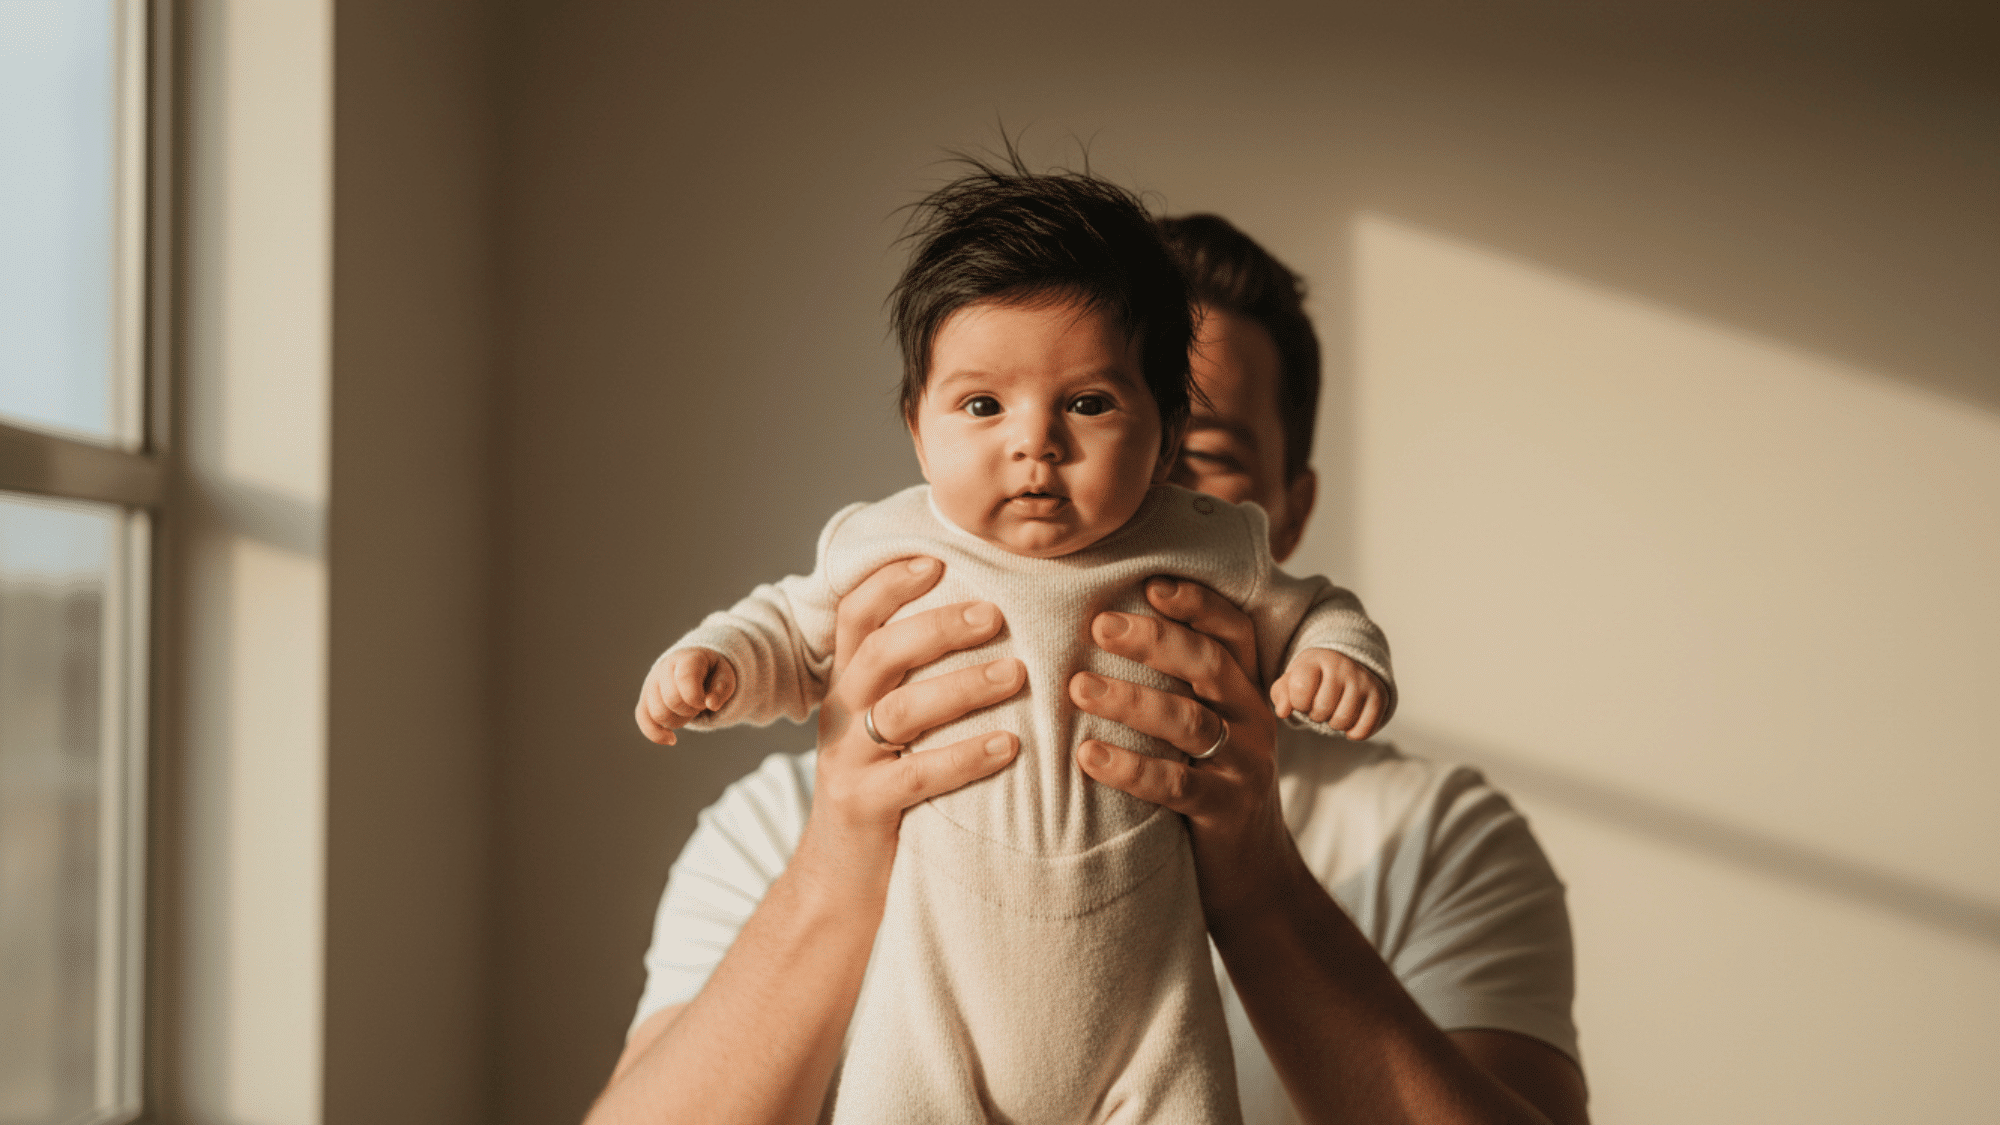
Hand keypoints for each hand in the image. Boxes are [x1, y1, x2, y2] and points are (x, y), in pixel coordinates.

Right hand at [589, 557, 1026, 1124]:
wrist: (842, 890)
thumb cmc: (890, 798)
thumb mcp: (894, 732)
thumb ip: (921, 682)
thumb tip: (999, 622)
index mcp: (848, 688)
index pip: (857, 617)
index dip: (891, 581)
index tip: (939, 558)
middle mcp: (841, 717)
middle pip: (880, 652)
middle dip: (938, 625)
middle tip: (998, 613)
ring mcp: (848, 765)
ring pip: (901, 710)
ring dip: (964, 686)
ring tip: (1019, 674)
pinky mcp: (864, 812)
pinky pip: (917, 777)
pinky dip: (966, 758)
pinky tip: (1012, 747)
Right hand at [635, 648, 738, 744]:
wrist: (692, 666)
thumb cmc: (711, 672)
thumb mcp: (725, 675)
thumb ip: (722, 688)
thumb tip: (711, 705)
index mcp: (687, 658)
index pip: (685, 678)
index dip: (696, 697)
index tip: (704, 702)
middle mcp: (664, 668)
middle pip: (672, 701)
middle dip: (690, 710)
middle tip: (699, 705)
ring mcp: (651, 684)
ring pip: (659, 714)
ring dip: (679, 721)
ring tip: (688, 710)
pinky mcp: (645, 700)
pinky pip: (643, 720)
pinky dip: (657, 734)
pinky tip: (672, 739)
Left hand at [1069, 576, 1293, 908]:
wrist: (1253, 871)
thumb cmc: (1209, 779)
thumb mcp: (1205, 724)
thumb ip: (1175, 682)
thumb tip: (1097, 624)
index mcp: (1247, 688)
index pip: (1232, 631)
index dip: (1197, 604)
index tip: (1150, 583)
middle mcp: (1254, 718)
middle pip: (1208, 664)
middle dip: (1154, 639)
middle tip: (1098, 623)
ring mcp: (1244, 766)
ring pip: (1189, 721)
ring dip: (1130, 700)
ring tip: (1077, 687)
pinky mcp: (1225, 812)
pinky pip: (1176, 785)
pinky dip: (1130, 768)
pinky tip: (1087, 757)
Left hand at [1271, 649, 1386, 740]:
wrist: (1347, 665)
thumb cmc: (1313, 678)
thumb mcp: (1292, 680)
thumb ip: (1281, 694)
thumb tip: (1283, 711)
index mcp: (1316, 659)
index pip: (1300, 688)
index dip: (1298, 702)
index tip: (1303, 698)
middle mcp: (1342, 666)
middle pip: (1322, 709)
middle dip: (1315, 714)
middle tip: (1320, 706)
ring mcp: (1363, 680)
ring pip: (1342, 721)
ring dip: (1333, 724)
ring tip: (1333, 711)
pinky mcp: (1379, 695)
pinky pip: (1364, 729)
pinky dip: (1353, 733)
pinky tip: (1350, 722)